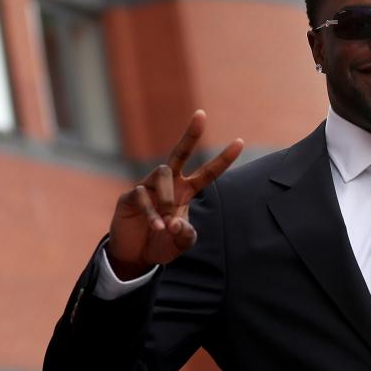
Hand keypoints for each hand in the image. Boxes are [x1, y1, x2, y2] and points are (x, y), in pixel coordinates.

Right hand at [107, 110, 243, 278]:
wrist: (135, 256)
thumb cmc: (161, 244)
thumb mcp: (181, 243)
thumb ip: (185, 234)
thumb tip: (175, 222)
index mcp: (185, 191)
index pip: (208, 173)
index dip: (223, 159)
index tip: (240, 141)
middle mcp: (168, 184)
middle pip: (180, 152)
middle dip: (191, 134)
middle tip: (201, 114)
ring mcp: (148, 187)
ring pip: (163, 173)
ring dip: (168, 198)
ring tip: (166, 222)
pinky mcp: (131, 196)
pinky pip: (143, 194)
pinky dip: (152, 213)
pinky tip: (156, 227)